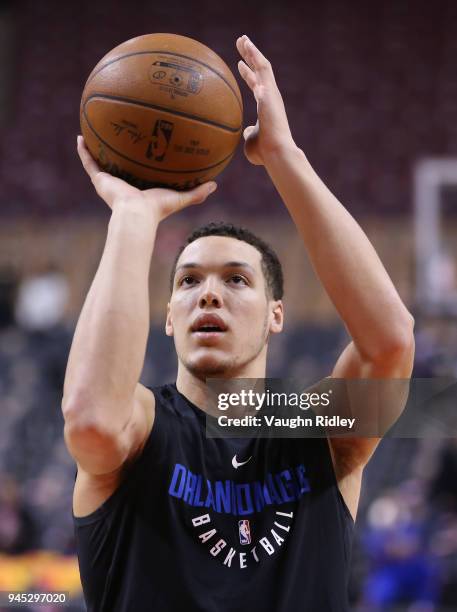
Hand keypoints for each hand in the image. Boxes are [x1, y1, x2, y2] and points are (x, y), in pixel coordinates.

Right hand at [77, 136, 216, 220]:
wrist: (138, 214)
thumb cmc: (158, 209)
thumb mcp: (180, 197)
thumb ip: (197, 192)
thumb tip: (215, 185)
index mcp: (137, 188)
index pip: (137, 173)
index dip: (137, 162)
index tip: (140, 149)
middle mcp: (121, 184)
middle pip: (118, 165)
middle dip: (116, 152)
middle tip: (118, 134)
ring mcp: (109, 181)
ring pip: (100, 161)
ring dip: (95, 148)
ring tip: (92, 131)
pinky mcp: (99, 179)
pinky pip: (89, 162)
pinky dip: (83, 150)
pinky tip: (80, 136)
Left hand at [236, 35, 294, 165]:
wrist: (276, 152)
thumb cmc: (264, 151)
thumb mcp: (251, 140)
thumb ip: (249, 133)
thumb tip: (245, 131)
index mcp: (265, 106)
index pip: (255, 85)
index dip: (248, 74)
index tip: (239, 64)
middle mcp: (270, 97)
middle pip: (259, 71)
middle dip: (250, 56)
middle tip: (241, 42)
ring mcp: (271, 93)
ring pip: (262, 65)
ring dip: (252, 51)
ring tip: (243, 39)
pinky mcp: (271, 92)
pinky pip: (263, 68)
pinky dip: (255, 56)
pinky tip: (247, 46)